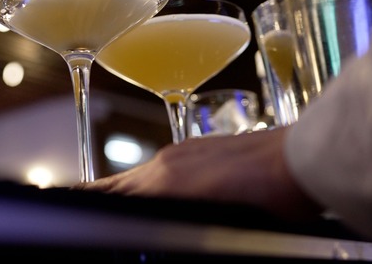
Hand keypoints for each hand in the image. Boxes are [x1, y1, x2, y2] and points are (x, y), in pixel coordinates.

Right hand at [73, 126, 322, 220]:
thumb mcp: (216, 222)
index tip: (65, 203)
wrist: (306, 159)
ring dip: (122, 189)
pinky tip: (157, 191)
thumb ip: (172, 217)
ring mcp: (186, 152)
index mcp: (165, 184)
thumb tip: (156, 221)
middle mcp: (168, 164)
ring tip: (108, 202)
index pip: (110, 195)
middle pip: (118, 184)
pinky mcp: (203, 149)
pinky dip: (148, 181)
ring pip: (140, 175)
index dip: (87, 201)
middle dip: (96, 196)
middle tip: (76, 203)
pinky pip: (162, 167)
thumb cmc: (274, 197)